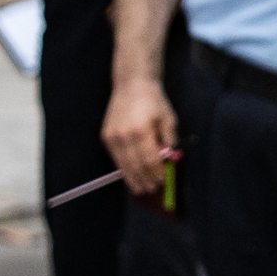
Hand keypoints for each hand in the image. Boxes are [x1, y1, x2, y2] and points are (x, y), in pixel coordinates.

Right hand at [102, 78, 180, 193]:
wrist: (131, 85)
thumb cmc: (153, 101)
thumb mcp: (169, 119)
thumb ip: (169, 140)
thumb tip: (169, 159)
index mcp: (141, 130)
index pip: (149, 160)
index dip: (156, 173)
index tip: (162, 181)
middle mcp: (124, 135)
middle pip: (135, 165)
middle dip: (144, 180)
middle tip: (151, 190)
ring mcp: (113, 137)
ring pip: (123, 164)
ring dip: (132, 178)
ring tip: (139, 188)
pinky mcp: (106, 137)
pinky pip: (115, 158)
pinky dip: (123, 168)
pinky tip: (129, 174)